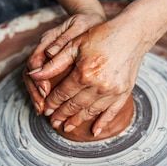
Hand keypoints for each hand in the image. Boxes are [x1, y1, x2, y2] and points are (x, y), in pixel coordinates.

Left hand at [26, 15, 150, 137]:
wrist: (132, 34)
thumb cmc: (102, 35)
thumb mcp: (74, 45)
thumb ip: (54, 63)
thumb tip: (34, 74)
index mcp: (83, 73)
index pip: (63, 93)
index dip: (52, 102)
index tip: (45, 108)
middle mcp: (98, 85)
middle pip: (75, 105)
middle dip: (61, 115)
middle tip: (53, 122)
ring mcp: (112, 91)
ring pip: (90, 111)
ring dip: (77, 120)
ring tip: (67, 127)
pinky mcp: (124, 93)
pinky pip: (111, 112)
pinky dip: (102, 123)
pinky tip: (94, 131)